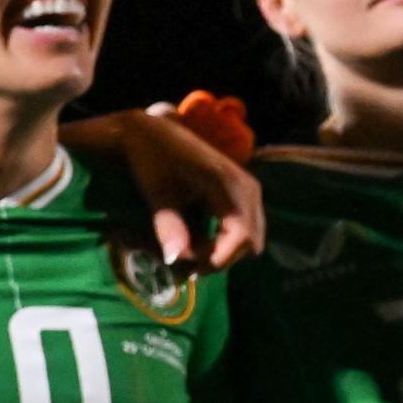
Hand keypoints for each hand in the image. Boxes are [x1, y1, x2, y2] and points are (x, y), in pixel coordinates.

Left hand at [59, 108, 264, 271]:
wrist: (152, 134)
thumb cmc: (152, 161)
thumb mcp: (158, 194)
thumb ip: (169, 227)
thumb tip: (175, 260)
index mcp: (229, 185)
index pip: (241, 236)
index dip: (219, 258)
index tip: (190, 268)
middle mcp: (247, 188)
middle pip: (250, 242)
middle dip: (220, 257)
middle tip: (186, 262)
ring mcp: (248, 190)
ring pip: (249, 237)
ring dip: (222, 250)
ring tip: (190, 250)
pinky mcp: (243, 193)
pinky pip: (243, 226)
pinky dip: (224, 239)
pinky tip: (199, 240)